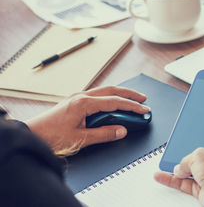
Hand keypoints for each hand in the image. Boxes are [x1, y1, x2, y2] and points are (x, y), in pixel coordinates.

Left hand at [26, 86, 149, 154]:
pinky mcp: (74, 102)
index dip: (131, 106)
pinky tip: (113, 103)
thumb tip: (121, 131)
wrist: (32, 135)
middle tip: (143, 98)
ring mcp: (77, 97)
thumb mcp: (81, 139)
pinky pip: (97, 96)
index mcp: (84, 103)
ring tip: (132, 99)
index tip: (143, 109)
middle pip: (111, 90)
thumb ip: (103, 134)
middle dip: (129, 94)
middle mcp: (81, 96)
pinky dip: (109, 97)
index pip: (114, 102)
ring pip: (104, 91)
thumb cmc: (51, 136)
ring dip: (120, 94)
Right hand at [154, 127, 203, 205]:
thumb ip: (187, 158)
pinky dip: (174, 180)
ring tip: (170, 161)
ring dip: (181, 166)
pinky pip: (186, 182)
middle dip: (192, 149)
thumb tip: (181, 166)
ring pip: (194, 168)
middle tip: (183, 144)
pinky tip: (164, 175)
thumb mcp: (199, 155)